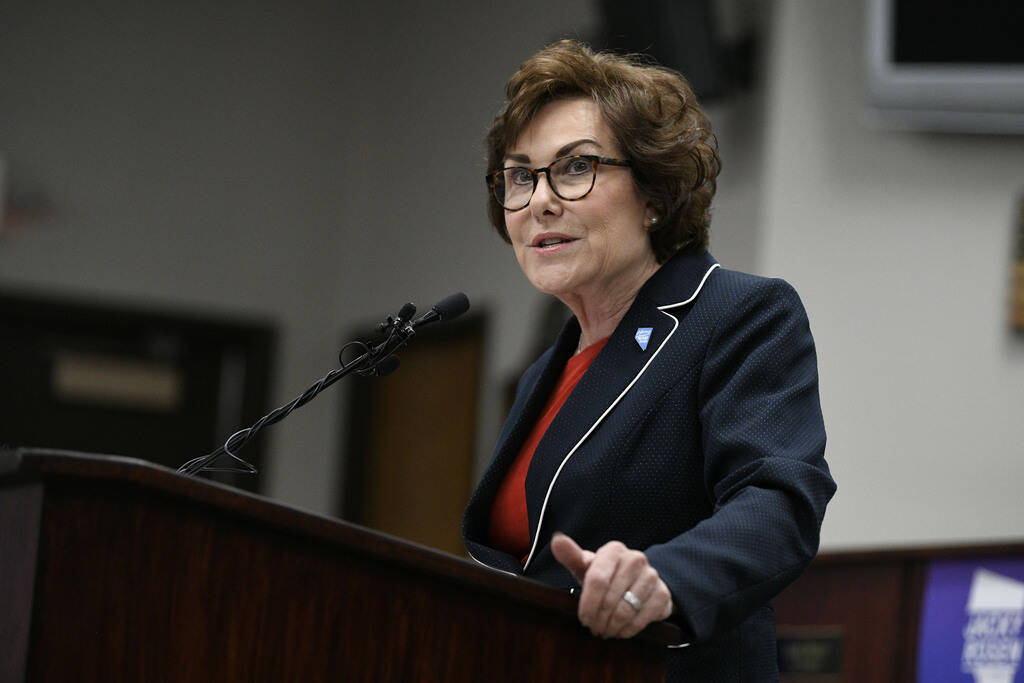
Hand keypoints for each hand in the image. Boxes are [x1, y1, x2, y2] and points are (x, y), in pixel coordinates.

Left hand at [551, 532, 673, 638]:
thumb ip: (571, 556)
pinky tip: (620, 631)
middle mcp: (635, 559)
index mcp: (614, 550)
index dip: (588, 603)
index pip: (597, 579)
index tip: (583, 618)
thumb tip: (557, 540)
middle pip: (610, 598)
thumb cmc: (608, 576)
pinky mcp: (663, 595)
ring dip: (612, 626)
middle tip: (593, 628)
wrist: (641, 584)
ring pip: (625, 610)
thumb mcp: (588, 567)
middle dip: (599, 618)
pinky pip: (641, 619)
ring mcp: (652, 576)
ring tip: (605, 631)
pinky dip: (627, 630)